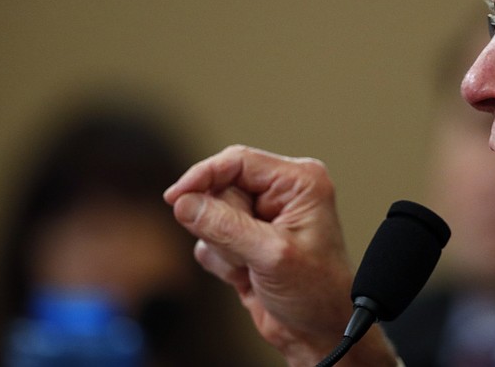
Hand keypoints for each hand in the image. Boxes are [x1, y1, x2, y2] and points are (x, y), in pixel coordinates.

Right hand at [163, 145, 397, 365]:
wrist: (318, 332)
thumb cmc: (316, 291)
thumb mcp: (272, 255)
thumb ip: (225, 227)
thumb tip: (184, 203)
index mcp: (298, 181)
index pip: (238, 161)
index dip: (203, 176)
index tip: (175, 197)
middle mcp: (280, 192)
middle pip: (220, 188)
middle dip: (223, 225)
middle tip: (248, 253)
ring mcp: (261, 216)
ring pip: (210, 216)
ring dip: (223, 248)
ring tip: (253, 268)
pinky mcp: (245, 239)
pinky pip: (209, 240)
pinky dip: (222, 262)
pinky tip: (247, 276)